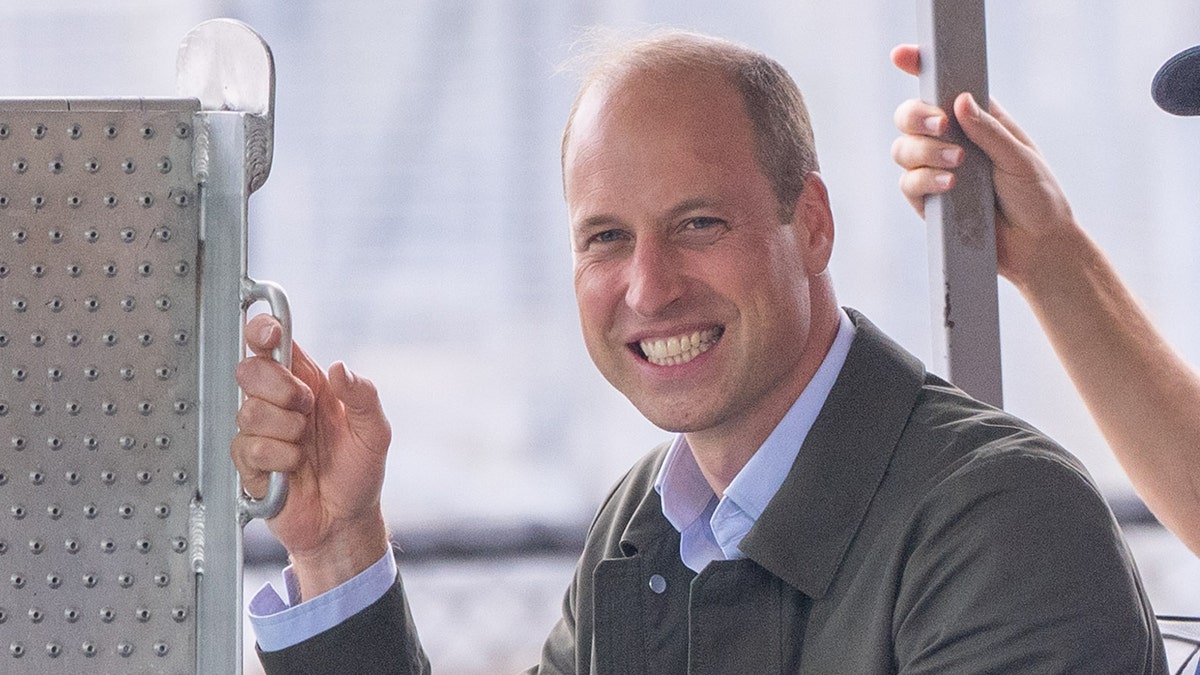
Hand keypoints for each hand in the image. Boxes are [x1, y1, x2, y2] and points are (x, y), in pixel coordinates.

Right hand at [232, 313, 391, 598]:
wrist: (345, 521)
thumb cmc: (359, 472)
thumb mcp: (376, 432)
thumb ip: (363, 396)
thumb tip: (340, 368)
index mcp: (308, 383)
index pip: (271, 344)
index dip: (262, 331)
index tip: (270, 335)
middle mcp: (279, 403)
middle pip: (249, 370)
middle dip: (279, 388)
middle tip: (306, 410)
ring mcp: (261, 433)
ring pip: (248, 411)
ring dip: (285, 430)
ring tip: (305, 448)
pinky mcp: (249, 464)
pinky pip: (249, 449)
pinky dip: (278, 459)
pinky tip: (293, 469)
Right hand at [889, 44, 1081, 291]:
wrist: (1037, 248)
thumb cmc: (1038, 198)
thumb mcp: (1020, 159)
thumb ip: (989, 131)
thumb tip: (959, 100)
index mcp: (978, 121)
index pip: (944, 88)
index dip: (920, 69)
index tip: (903, 55)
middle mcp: (952, 141)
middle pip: (911, 116)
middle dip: (917, 116)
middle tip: (941, 125)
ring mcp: (936, 170)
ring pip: (903, 149)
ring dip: (925, 152)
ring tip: (957, 165)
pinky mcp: (928, 201)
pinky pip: (909, 183)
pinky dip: (925, 181)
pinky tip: (949, 186)